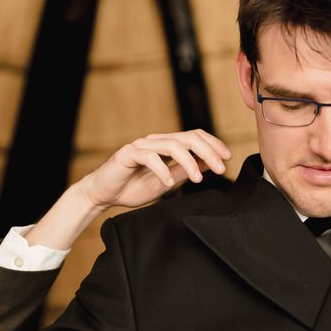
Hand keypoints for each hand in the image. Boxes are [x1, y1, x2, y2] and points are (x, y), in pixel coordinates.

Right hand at [25, 130, 230, 249]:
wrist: (103, 194)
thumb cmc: (132, 187)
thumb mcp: (166, 181)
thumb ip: (184, 171)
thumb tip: (208, 164)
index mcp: (166, 146)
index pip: (195, 137)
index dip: (213, 144)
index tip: (227, 158)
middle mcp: (156, 141)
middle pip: (189, 137)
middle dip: (209, 151)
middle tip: (221, 169)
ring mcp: (142, 145)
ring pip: (172, 145)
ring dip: (190, 162)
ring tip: (198, 179)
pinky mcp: (128, 154)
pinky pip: (150, 157)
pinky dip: (163, 169)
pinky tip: (169, 183)